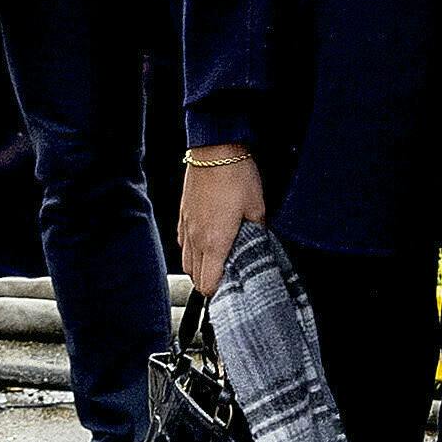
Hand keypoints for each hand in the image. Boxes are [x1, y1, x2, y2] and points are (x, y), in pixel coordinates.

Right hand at [178, 153, 265, 297]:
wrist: (214, 150)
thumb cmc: (236, 176)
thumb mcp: (257, 207)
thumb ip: (257, 231)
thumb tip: (259, 244)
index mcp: (215, 242)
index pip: (208, 283)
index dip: (219, 292)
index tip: (232, 290)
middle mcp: (197, 239)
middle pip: (195, 277)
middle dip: (209, 283)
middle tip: (226, 279)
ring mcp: (186, 227)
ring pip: (186, 262)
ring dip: (198, 269)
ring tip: (215, 265)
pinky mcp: (182, 216)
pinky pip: (182, 243)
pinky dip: (191, 251)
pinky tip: (204, 244)